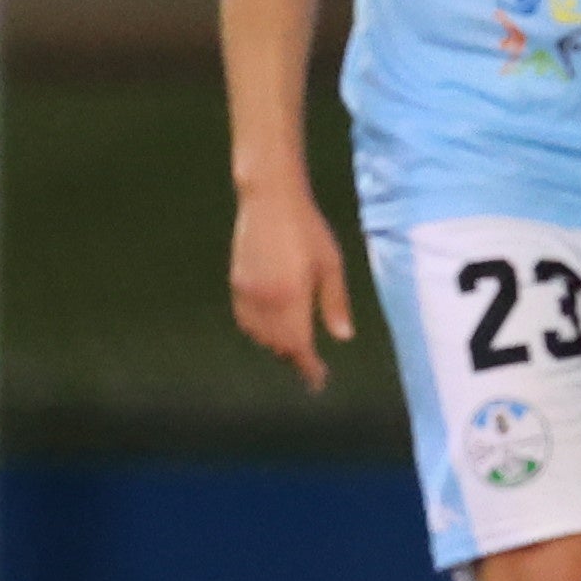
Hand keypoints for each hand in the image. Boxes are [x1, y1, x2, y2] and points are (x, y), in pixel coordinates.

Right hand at [229, 182, 355, 390]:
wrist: (270, 199)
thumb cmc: (308, 229)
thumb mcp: (331, 264)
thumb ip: (335, 303)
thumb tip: (343, 337)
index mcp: (292, 297)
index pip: (300, 346)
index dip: (309, 368)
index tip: (318, 381)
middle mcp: (266, 300)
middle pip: (279, 345)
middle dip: (295, 358)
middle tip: (311, 367)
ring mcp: (248, 292)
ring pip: (260, 335)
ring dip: (277, 346)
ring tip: (294, 348)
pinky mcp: (237, 283)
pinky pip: (246, 320)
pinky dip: (259, 331)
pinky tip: (271, 327)